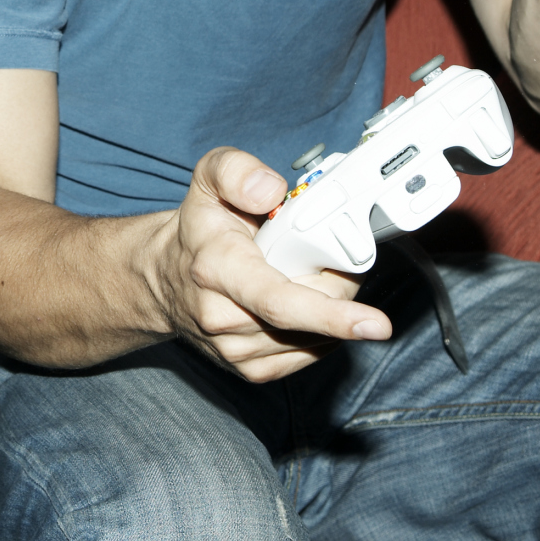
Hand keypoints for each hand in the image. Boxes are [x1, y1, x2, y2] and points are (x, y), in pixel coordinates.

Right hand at [150, 148, 390, 382]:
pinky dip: (321, 330)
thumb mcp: (208, 177)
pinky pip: (309, 353)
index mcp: (217, 268)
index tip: (376, 323)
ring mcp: (237, 350)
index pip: (279, 301)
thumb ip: (236, 170)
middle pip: (313, 317)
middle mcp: (223, 317)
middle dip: (339, 287)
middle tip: (329, 254)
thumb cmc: (199, 229)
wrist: (163, 278)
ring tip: (305, 274)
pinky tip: (305, 303)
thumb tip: (272, 190)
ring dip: (330, 309)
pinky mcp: (251, 369)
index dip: (332, 315)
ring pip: (317, 338)